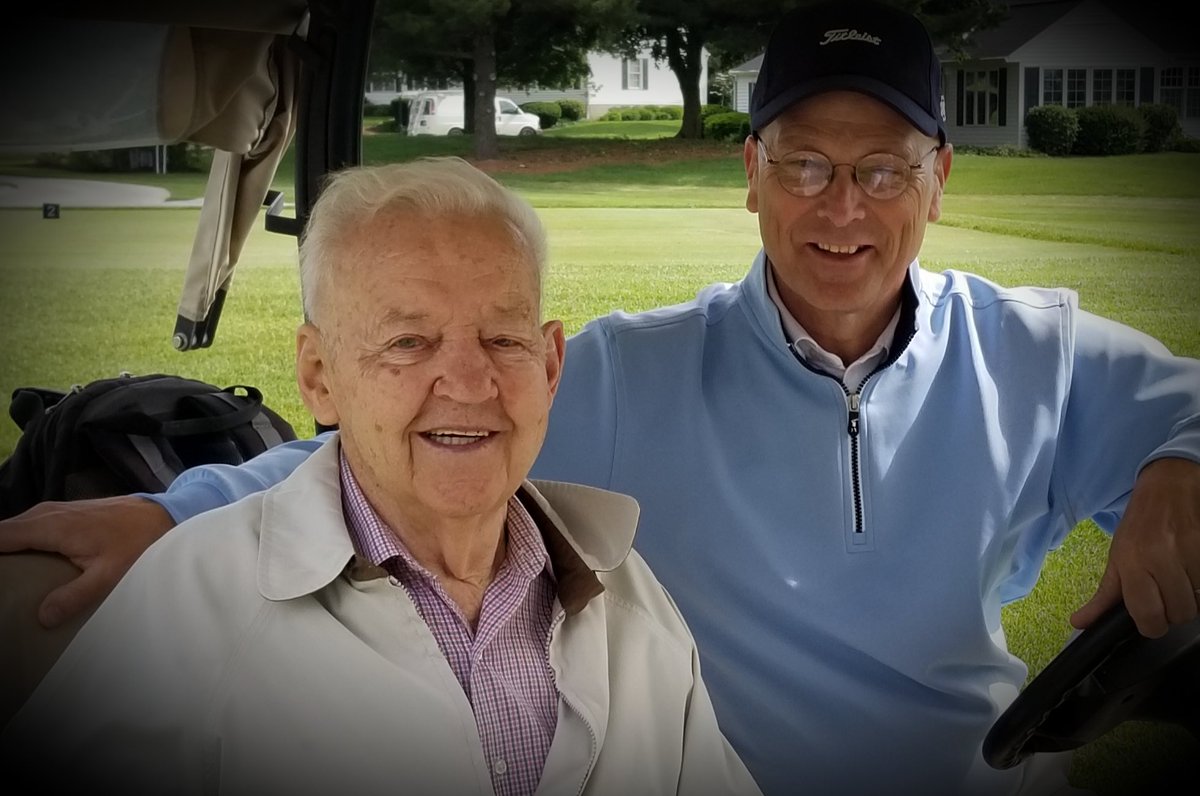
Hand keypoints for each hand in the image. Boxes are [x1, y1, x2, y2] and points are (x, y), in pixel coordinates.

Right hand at [0, 496, 174, 627]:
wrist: (161, 514)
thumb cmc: (137, 542)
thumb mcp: (109, 575)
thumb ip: (75, 596)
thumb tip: (43, 617)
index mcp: (50, 526)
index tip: (2, 581)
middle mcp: (45, 513)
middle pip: (2, 533)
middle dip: (0, 558)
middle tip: (6, 586)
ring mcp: (53, 510)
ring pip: (14, 529)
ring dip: (8, 550)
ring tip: (11, 579)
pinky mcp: (62, 513)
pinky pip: (29, 527)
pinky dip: (21, 543)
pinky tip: (24, 565)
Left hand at [1071, 457, 1199, 637]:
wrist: (1169, 488)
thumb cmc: (1140, 525)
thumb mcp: (1116, 558)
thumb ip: (1103, 596)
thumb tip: (1078, 622)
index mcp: (1133, 562)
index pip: (1148, 616)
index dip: (1151, 625)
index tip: (1150, 618)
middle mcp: (1162, 558)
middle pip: (1179, 613)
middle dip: (1172, 609)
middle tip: (1164, 591)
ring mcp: (1191, 553)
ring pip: (1198, 603)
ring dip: (1190, 596)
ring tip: (1178, 576)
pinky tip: (1191, 569)